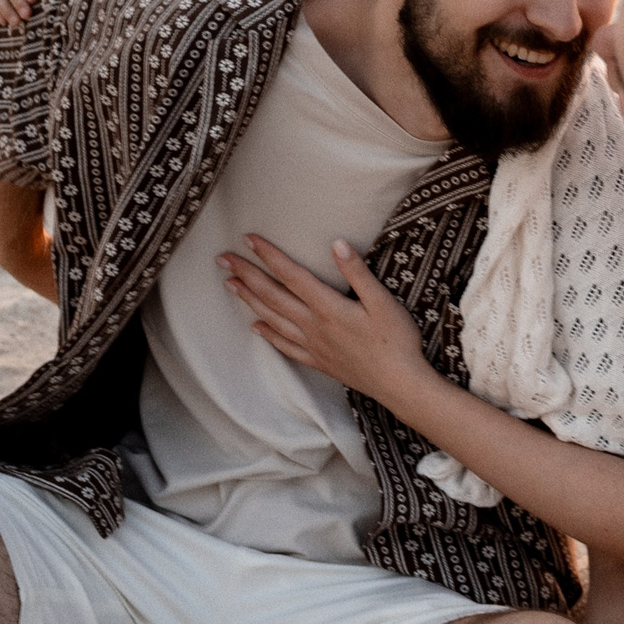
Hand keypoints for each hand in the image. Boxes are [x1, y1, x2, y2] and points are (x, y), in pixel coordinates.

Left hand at [223, 238, 434, 408]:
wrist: (400, 385)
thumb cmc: (397, 341)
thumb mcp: (383, 301)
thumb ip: (357, 272)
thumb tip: (336, 243)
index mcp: (328, 307)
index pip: (291, 275)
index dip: (269, 255)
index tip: (248, 239)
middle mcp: (314, 325)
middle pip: (273, 296)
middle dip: (247, 274)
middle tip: (223, 259)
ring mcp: (314, 345)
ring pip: (273, 319)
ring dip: (249, 300)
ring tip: (230, 284)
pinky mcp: (319, 361)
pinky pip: (286, 347)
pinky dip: (268, 335)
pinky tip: (256, 327)